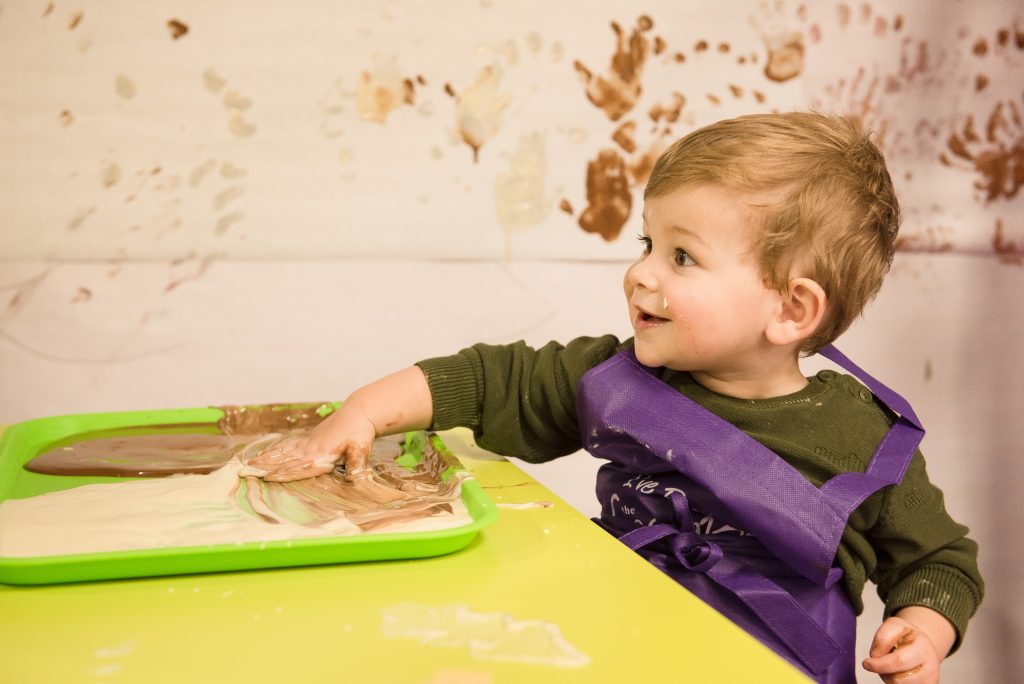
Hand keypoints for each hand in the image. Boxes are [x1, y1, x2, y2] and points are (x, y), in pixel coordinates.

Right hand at [241, 408, 375, 481]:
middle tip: (248, 472)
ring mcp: (307, 443)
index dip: (285, 472)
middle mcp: (310, 449)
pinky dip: (275, 449)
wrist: (358, 413)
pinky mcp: (307, 439)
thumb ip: (356, 463)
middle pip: (286, 459)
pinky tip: (264, 453)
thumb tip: (355, 476)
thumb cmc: (360, 434)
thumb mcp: (361, 449)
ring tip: (249, 464)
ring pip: (283, 452)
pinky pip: (287, 445)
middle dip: (267, 466)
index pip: (300, 466)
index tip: (268, 477)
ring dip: (266, 458)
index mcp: (321, 454)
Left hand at [862, 615, 942, 682]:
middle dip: (883, 672)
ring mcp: (930, 680)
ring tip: (893, 665)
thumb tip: (876, 657)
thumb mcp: (894, 625)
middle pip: (897, 679)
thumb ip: (882, 638)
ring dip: (889, 677)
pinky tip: (900, 673)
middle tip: (880, 662)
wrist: (924, 646)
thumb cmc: (907, 636)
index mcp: (923, 647)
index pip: (898, 661)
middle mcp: (931, 667)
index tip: (866, 663)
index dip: (879, 664)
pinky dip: (896, 681)